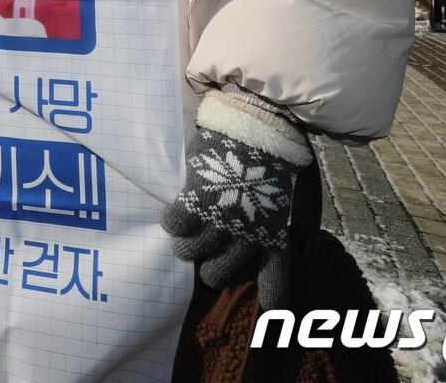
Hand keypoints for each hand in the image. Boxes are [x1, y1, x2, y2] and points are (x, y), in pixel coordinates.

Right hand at [161, 97, 310, 309]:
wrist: (255, 126)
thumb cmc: (262, 161)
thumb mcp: (271, 200)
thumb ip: (259, 226)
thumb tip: (238, 245)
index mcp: (271, 235)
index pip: (273, 277)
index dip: (270, 300)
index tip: (268, 319)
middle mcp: (247, 234)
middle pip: (215, 274)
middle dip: (205, 266)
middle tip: (201, 250)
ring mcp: (220, 218)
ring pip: (190, 251)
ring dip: (183, 243)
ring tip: (183, 232)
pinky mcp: (197, 200)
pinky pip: (175, 225)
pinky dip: (172, 221)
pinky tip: (174, 213)